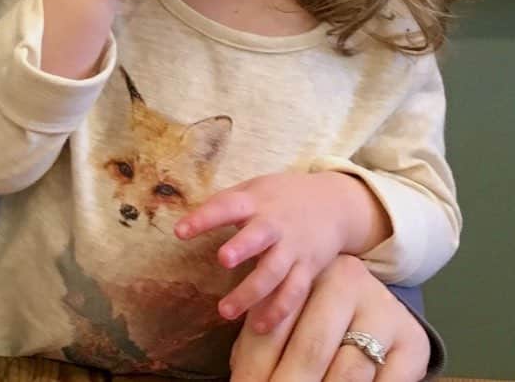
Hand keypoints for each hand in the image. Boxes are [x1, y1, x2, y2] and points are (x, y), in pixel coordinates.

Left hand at [176, 171, 389, 330]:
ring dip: (251, 292)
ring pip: (274, 271)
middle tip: (223, 259)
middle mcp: (275, 224)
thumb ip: (225, 203)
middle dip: (243, 247)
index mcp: (257, 201)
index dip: (204, 218)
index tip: (180, 231)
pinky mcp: (308, 268)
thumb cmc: (281, 197)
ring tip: (225, 311)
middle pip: (259, 236)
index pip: (227, 206)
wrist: (334, 204)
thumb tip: (188, 221)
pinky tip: (258, 326)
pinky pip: (294, 292)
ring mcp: (293, 247)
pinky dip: (278, 311)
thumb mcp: (255, 188)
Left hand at [229, 255, 429, 381]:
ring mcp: (384, 312)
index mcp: (307, 272)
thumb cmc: (316, 321)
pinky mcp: (412, 343)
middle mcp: (348, 283)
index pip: (273, 327)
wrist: (376, 313)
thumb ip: (259, 346)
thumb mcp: (287, 321)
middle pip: (310, 351)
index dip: (253, 370)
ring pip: (348, 372)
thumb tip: (240, 381)